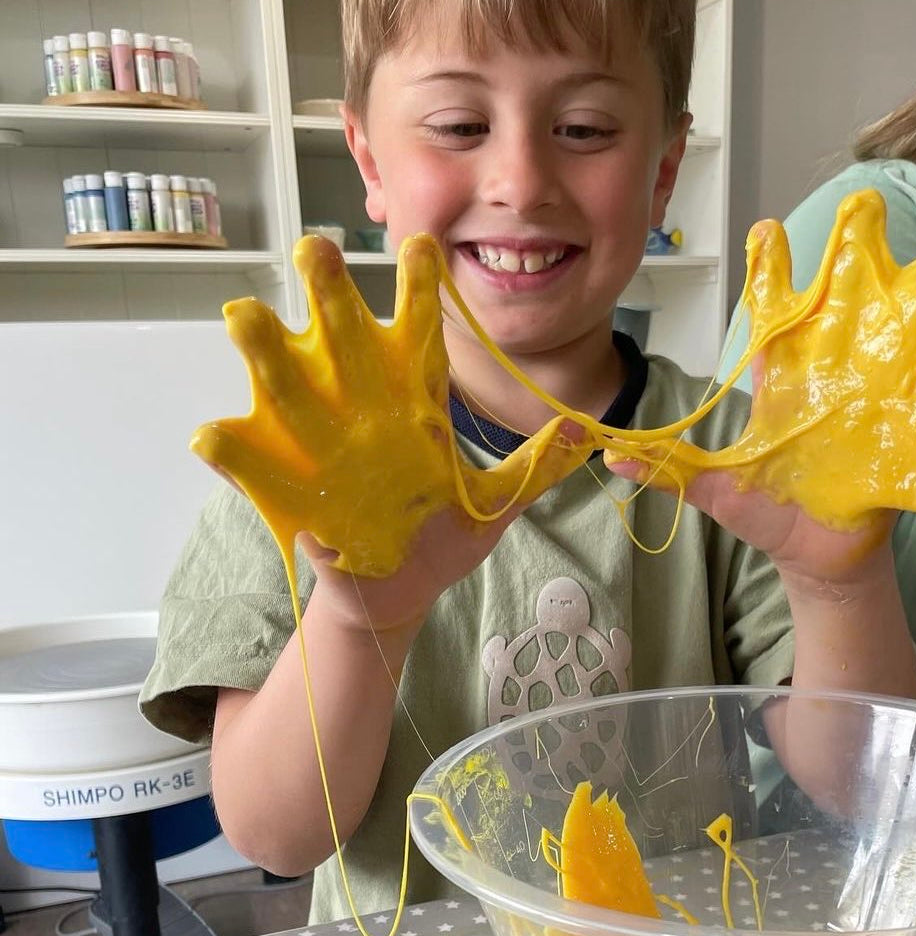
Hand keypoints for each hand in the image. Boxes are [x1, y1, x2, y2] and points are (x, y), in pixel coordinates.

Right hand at [191, 234, 593, 631]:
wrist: (399, 591)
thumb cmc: (444, 534)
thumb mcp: (496, 504)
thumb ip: (534, 468)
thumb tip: (584, 433)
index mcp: (410, 391)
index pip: (416, 327)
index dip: (419, 288)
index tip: (423, 250)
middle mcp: (357, 398)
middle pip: (340, 331)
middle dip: (327, 288)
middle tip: (318, 248)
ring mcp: (312, 435)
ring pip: (281, 378)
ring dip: (262, 348)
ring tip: (246, 316)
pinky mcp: (279, 483)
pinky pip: (246, 461)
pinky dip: (229, 451)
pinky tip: (215, 436)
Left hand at [606, 194, 915, 583]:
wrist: (819, 557)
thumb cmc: (769, 512)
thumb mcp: (720, 491)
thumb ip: (673, 472)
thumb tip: (612, 456)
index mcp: (786, 372)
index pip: (777, 307)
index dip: (773, 269)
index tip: (765, 230)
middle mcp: (838, 367)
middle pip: (853, 292)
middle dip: (862, 247)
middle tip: (864, 212)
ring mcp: (884, 391)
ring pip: (913, 325)